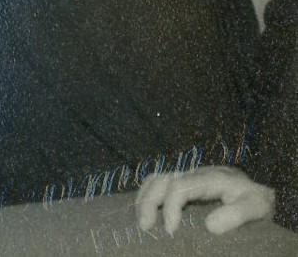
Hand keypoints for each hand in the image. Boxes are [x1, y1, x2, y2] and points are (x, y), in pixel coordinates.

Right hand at [136, 167, 275, 234]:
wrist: (262, 192)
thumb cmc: (257, 201)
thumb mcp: (256, 207)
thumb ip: (236, 214)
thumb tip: (209, 226)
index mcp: (211, 178)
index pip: (180, 187)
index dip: (170, 208)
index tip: (170, 231)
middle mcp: (195, 173)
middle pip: (161, 180)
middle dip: (148, 202)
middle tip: (145, 227)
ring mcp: (188, 176)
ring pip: (156, 179)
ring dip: (144, 198)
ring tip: (141, 220)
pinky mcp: (185, 181)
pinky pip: (159, 182)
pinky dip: (148, 195)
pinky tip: (146, 210)